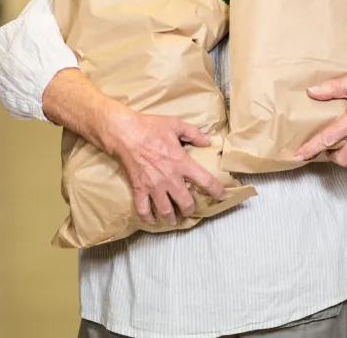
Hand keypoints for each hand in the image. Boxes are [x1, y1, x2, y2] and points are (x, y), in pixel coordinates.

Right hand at [103, 108, 226, 225]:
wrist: (125, 133)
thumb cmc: (150, 127)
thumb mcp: (175, 124)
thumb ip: (193, 133)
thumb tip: (207, 141)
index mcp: (181, 162)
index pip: (205, 180)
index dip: (216, 190)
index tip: (221, 195)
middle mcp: (170, 178)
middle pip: (185, 202)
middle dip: (190, 209)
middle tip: (190, 210)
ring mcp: (153, 186)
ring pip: (166, 210)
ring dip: (171, 218)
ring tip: (174, 220)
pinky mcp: (139, 189)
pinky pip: (143, 209)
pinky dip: (148, 218)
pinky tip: (152, 221)